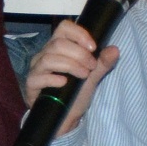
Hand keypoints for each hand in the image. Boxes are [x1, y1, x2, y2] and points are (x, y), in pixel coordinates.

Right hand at [21, 17, 117, 136]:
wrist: (66, 118)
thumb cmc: (76, 93)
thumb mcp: (93, 76)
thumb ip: (103, 63)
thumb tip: (115, 49)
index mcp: (58, 47)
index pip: (64, 27)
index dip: (79, 34)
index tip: (93, 47)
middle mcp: (45, 54)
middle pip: (58, 43)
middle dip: (79, 54)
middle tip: (91, 66)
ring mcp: (36, 69)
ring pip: (49, 58)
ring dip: (70, 65)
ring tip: (84, 75)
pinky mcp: (31, 85)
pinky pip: (38, 77)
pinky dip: (53, 78)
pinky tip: (64, 83)